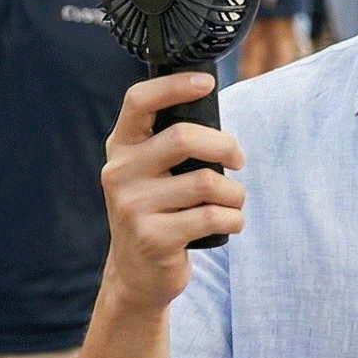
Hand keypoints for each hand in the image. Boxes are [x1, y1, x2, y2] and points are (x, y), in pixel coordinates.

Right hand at [99, 74, 246, 315]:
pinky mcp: (153, 237)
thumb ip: (173, 142)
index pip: (139, 101)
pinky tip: (229, 223)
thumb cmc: (159, 210)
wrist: (137, 274)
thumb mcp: (153, 172)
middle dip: (225, 146)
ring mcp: (132, 207)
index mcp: (121, 147)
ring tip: (232, 202)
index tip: (207, 83)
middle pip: (183, 138)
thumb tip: (215, 106)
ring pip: (207, 182)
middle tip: (238, 160)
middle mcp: (119, 173)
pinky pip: (213, 216)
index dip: (174, 85)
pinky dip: (234, 218)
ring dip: (234, 193)